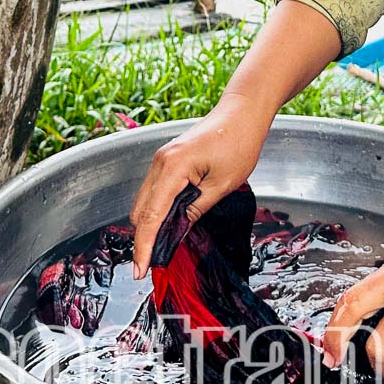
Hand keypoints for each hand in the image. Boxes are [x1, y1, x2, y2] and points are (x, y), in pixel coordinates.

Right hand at [127, 92, 273, 276]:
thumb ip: (195, 211)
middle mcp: (160, 163)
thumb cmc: (239, 144)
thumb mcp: (221, 185)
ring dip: (149, 225)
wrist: (243, 112)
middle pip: (141, 210)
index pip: (151, 216)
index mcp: (172, 168)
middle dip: (143, 239)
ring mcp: (161, 160)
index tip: (140, 271)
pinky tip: (167, 226)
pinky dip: (157, 210)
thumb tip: (176, 234)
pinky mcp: (168, 160)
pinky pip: (154, 191)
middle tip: (151, 266)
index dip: (144, 246)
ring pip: (144, 201)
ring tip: (158, 251)